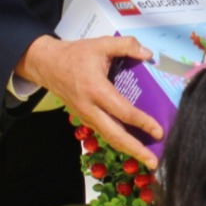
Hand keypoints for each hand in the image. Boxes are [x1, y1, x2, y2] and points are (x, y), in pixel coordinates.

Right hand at [15, 34, 162, 168]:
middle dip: (135, 150)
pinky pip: (103, 132)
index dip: (142, 122)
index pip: (123, 111)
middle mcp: (91, 108)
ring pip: (109, 137)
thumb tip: (148, 54)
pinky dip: (118, 140)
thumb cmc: (75, 54)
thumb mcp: (101, 44)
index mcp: (97, 90)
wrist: (46, 64)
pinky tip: (132, 144)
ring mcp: (86, 116)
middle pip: (115, 135)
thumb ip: (127, 46)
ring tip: (146, 159)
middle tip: (154, 162)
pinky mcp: (84, 118)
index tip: (159, 131)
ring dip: (128, 149)